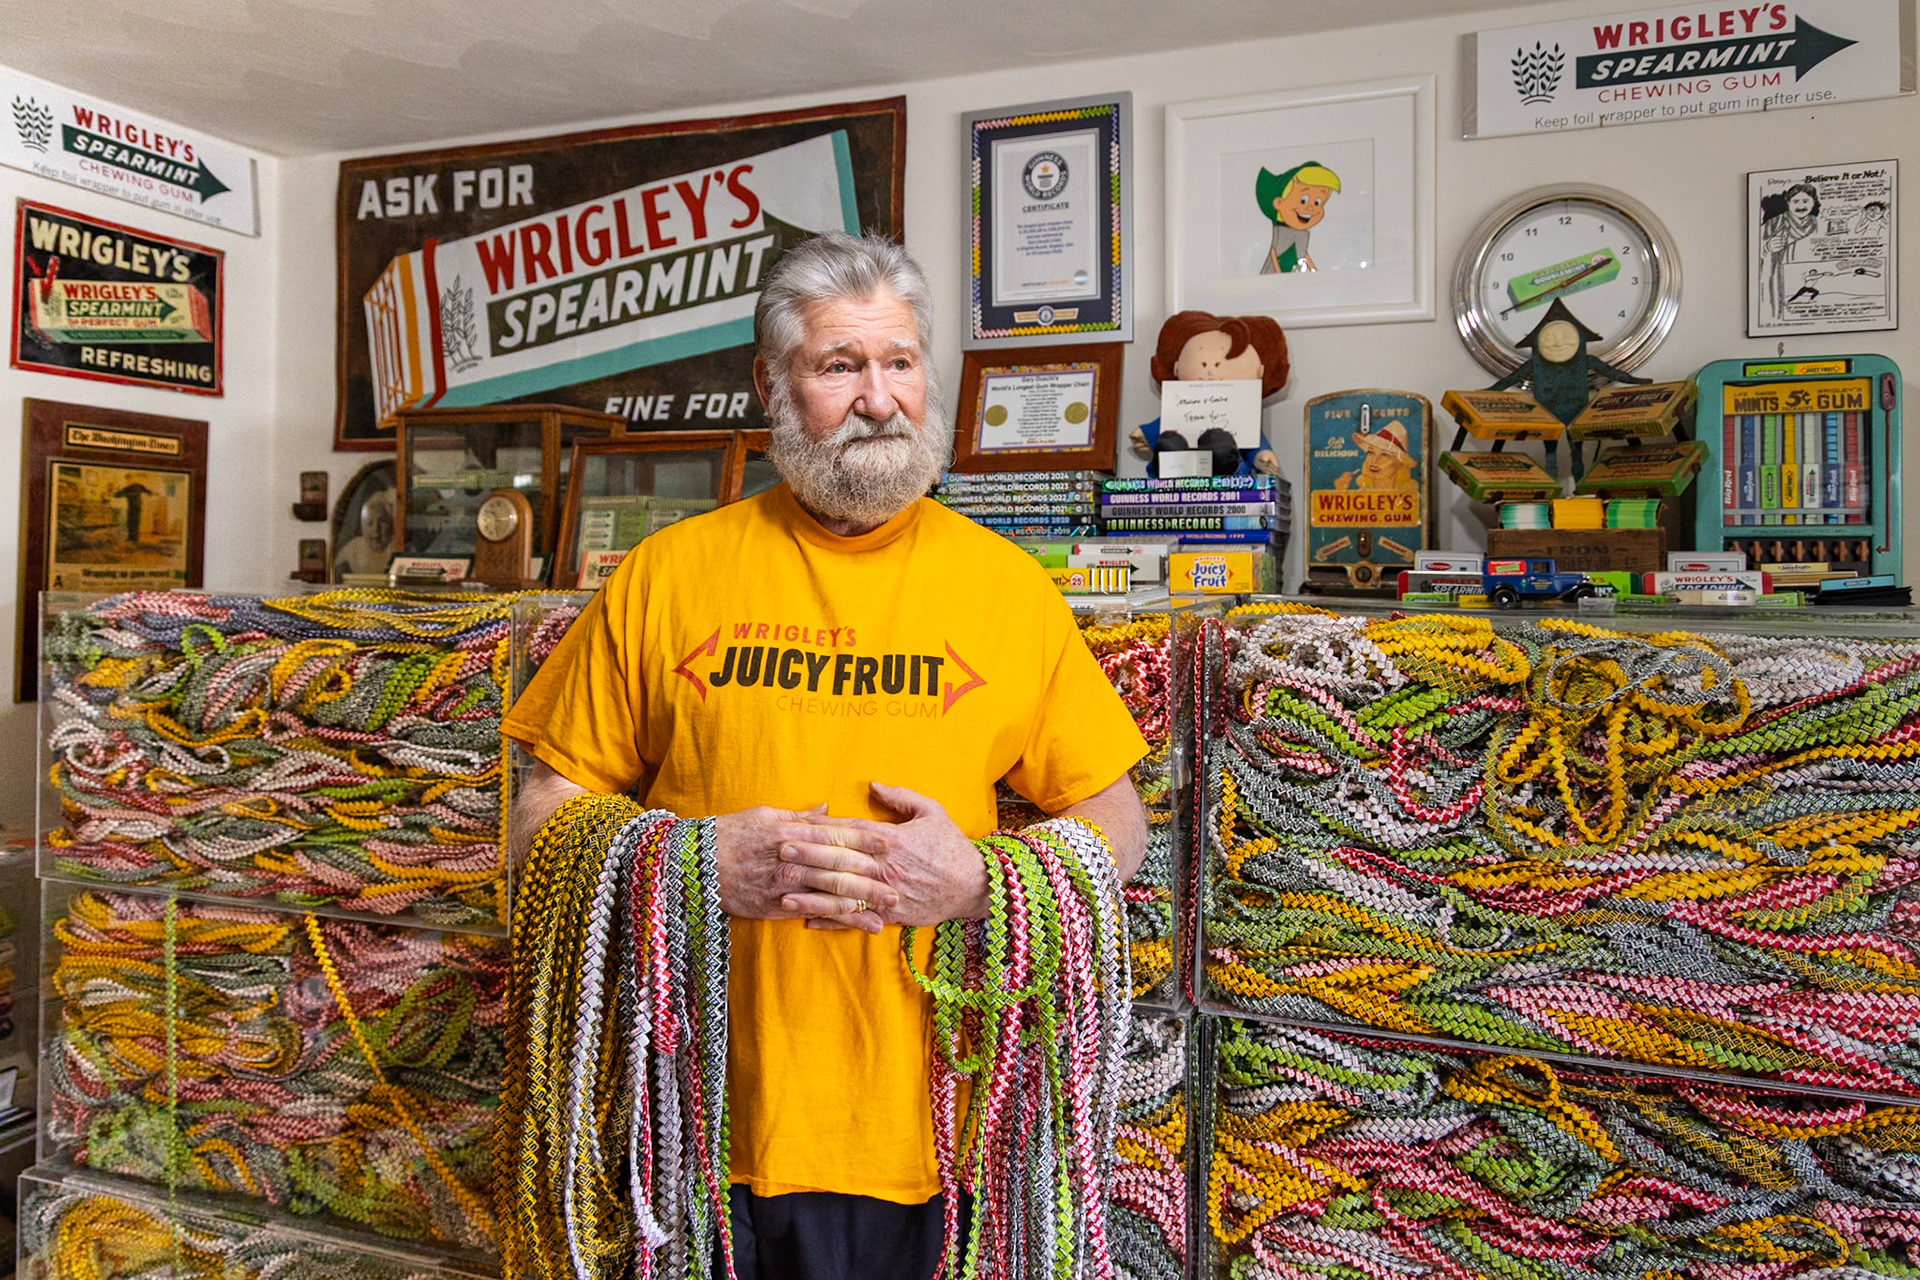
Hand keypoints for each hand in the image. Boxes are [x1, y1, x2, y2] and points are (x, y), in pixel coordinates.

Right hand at [712, 804, 897, 933]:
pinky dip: (840, 919)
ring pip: (831, 892)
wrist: (691, 866)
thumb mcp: (763, 816)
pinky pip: (815, 913)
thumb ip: (799, 816)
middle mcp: (790, 858)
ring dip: (863, 901)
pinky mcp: (777, 907)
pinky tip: (862, 924)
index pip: (834, 833)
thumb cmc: (729, 835)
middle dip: (872, 874)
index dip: (864, 837)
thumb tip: (827, 808)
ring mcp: (784, 885)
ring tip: (889, 906)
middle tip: (899, 881)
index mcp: (789, 832)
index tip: (889, 841)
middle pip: (839, 865)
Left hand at [794, 783, 988, 930]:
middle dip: (807, 856)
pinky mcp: (891, 915)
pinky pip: (857, 918)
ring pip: (842, 894)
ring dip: (811, 894)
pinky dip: (832, 921)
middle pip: (839, 861)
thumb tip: (871, 785)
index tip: (794, 825)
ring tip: (783, 893)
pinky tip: (808, 921)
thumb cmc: (952, 845)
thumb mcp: (931, 811)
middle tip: (778, 851)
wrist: (977, 885)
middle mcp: (885, 866)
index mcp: (891, 838)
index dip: (819, 829)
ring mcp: (887, 893)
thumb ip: (900, 797)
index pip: (848, 832)